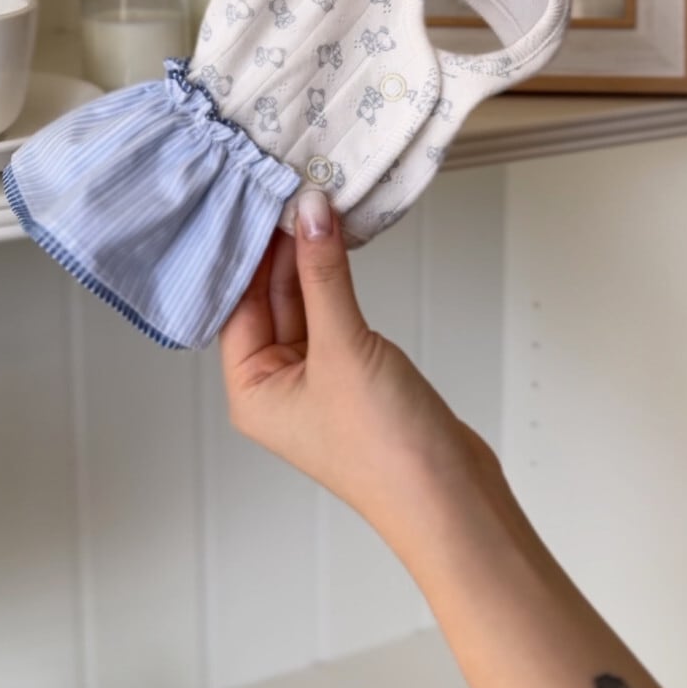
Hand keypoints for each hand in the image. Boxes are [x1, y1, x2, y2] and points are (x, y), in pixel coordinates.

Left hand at [218, 190, 498, 547]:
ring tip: (316, 203)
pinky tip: (339, 243)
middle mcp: (276, 385)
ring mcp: (317, 380)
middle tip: (293, 188)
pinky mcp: (354, 374)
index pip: (235, 302)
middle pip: (267, 299)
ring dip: (311, 259)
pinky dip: (336, 280)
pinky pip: (334, 314)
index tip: (259, 198)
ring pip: (303, 302)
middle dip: (281, 248)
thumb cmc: (385, 448)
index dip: (248, 250)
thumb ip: (324, 273)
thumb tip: (308, 211)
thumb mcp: (344, 347)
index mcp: (250, 390)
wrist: (451, 498)